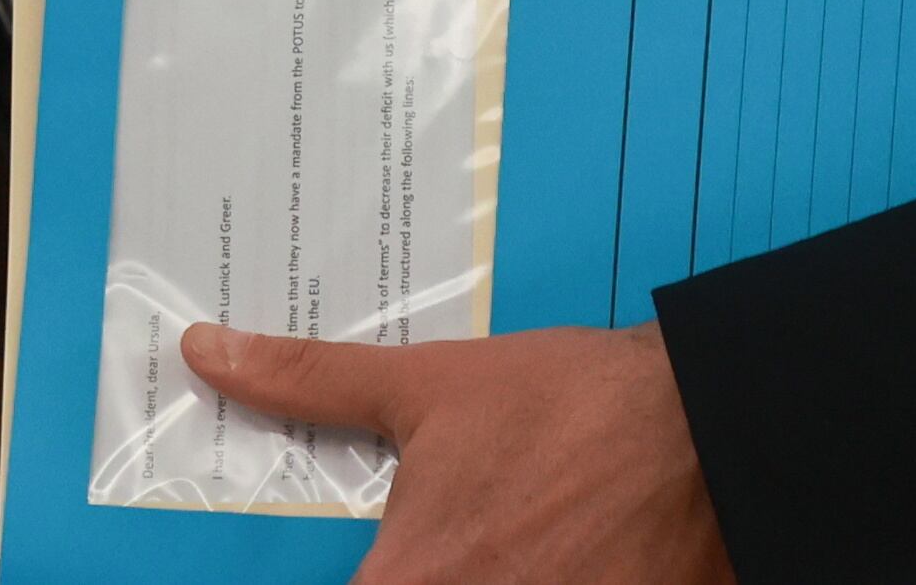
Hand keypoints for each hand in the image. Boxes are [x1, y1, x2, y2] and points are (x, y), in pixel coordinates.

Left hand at [179, 319, 734, 584]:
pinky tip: (540, 555)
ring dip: (469, 575)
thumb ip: (308, 381)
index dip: (320, 580)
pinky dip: (530, 583)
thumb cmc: (569, 407)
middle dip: (407, 570)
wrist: (710, 431)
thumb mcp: (429, 384)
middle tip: (445, 526)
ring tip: (504, 532)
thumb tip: (206, 353)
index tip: (352, 555)